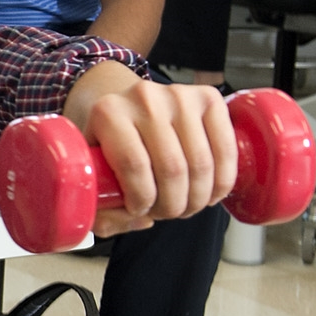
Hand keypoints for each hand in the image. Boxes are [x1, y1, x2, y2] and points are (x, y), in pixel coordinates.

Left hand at [73, 74, 237, 237]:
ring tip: (186, 205)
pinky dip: (222, 180)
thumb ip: (101, 205)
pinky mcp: (208, 97)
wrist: (126, 103)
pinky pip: (225, 149)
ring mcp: (179, 95)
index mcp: (107, 112)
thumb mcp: (90, 170)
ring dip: (197, 198)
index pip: (134, 165)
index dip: (142, 200)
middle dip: (173, 205)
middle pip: (171, 168)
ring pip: (200, 163)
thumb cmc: (109, 140)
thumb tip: (140, 220)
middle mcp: (143, 98)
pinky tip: (210, 193)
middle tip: (166, 213)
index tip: (140, 211)